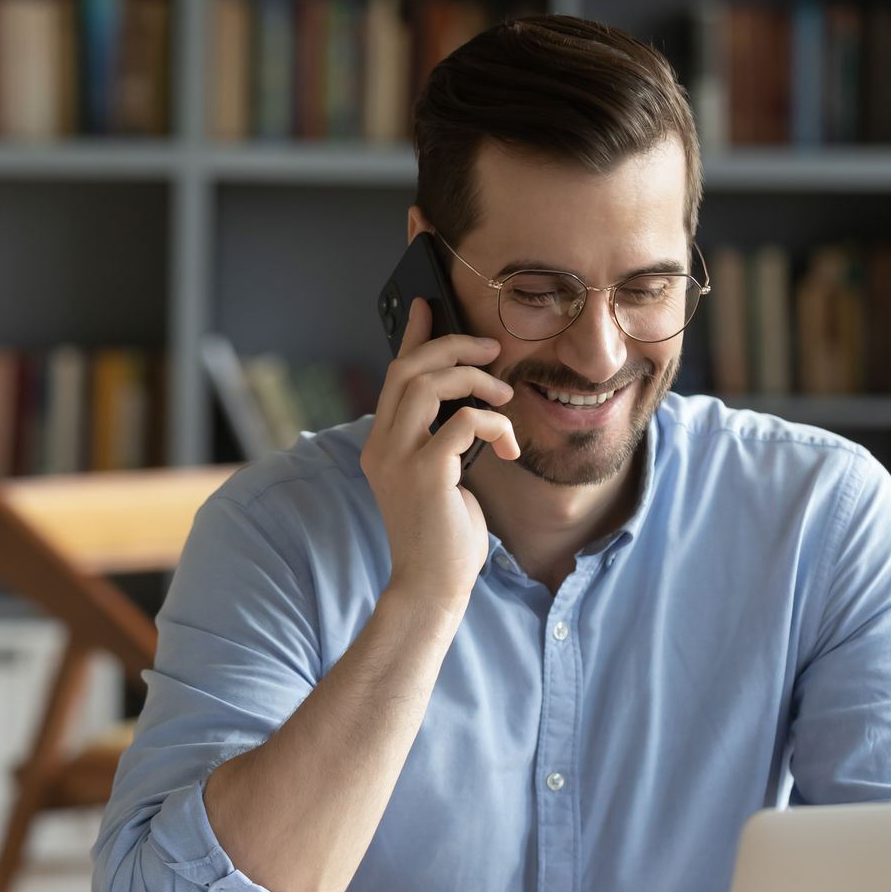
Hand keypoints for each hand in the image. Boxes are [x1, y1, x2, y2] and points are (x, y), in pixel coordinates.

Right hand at [360, 297, 520, 612]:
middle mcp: (382, 447)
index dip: (412, 337)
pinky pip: (464, 423)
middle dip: (452, 348)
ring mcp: (399, 459)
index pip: (394, 377)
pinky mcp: (426, 474)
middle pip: (408, 369)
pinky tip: (508, 447)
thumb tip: (468, 406)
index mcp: (382, 445)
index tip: (428, 305)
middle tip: (490, 348)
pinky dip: (493, 424)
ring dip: (475, 381)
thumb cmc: (443, 538)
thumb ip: (442, 442)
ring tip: (504, 397)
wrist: (432, 586)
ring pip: (429, 385)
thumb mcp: (440, 479)